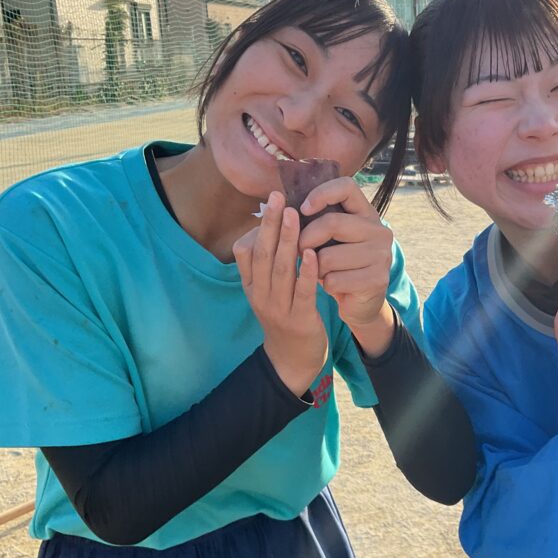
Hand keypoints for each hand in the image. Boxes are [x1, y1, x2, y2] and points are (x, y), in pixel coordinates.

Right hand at [233, 191, 327, 395]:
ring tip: (295, 216)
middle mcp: (260, 295)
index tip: (270, 201)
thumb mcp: (267, 290)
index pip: (245, 251)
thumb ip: (266, 264)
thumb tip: (271, 225)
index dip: (258, 226)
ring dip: (287, 241)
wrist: (293, 360)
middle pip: (263, 254)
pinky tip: (312, 253)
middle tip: (279, 197)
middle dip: (271, 225)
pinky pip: (301, 292)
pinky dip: (306, 272)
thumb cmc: (284, 315)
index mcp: (251, 285)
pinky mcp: (299, 320)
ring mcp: (278, 308)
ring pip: (281, 270)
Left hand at [299, 178, 395, 353]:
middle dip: (306, 238)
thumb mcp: (331, 239)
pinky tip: (333, 287)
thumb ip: (318, 221)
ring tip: (322, 272)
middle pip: (332, 223)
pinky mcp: (377, 279)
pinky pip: (335, 280)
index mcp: (367, 214)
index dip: (321, 194)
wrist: (361, 301)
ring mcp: (381, 255)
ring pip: (329, 256)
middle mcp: (379, 231)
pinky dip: (326, 286)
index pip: (346, 187)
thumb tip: (284, 209)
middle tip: (298, 249)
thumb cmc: (339, 265)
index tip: (302, 209)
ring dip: (316, 268)